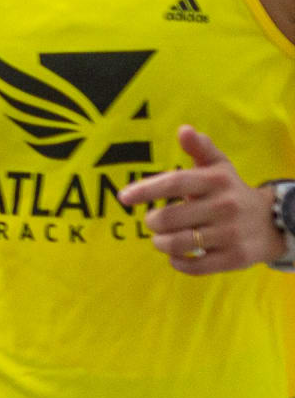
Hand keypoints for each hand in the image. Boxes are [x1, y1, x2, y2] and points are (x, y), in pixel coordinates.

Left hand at [123, 125, 279, 275]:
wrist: (273, 221)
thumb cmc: (231, 192)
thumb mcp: (219, 168)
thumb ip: (200, 149)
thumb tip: (184, 130)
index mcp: (216, 181)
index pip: (175, 182)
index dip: (146, 190)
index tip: (124, 197)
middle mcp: (225, 206)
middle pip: (168, 218)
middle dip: (152, 222)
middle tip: (154, 221)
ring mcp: (231, 233)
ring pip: (177, 243)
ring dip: (161, 243)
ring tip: (162, 239)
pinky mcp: (235, 258)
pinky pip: (194, 267)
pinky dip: (178, 262)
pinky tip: (177, 256)